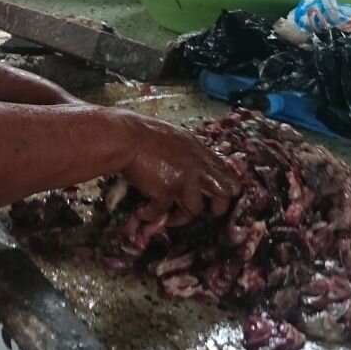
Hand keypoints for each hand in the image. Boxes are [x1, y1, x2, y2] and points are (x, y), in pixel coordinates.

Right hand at [114, 111, 237, 223]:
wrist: (125, 138)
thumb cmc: (140, 132)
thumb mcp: (173, 136)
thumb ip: (185, 152)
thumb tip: (185, 167)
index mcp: (199, 151)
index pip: (224, 170)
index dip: (224, 183)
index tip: (214, 192)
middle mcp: (197, 166)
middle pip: (225, 192)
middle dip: (219, 206)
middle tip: (211, 212)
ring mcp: (185, 181)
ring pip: (195, 209)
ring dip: (179, 217)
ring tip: (167, 218)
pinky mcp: (167, 193)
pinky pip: (161, 212)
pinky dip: (149, 215)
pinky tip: (140, 212)